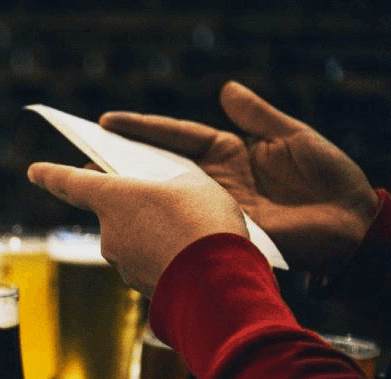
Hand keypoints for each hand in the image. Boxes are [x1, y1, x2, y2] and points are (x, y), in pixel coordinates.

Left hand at [26, 165, 246, 297]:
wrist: (218, 283)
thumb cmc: (204, 223)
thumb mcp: (195, 186)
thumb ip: (171, 187)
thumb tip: (165, 204)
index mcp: (113, 199)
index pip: (71, 183)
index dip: (51, 174)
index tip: (33, 171)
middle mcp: (108, 232)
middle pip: (112, 212)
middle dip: (131, 205)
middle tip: (158, 195)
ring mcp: (122, 263)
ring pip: (134, 239)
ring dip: (153, 233)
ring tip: (190, 228)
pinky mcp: (140, 286)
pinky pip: (150, 262)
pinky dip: (166, 256)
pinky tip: (193, 253)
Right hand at [98, 81, 379, 274]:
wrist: (347, 228)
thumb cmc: (327, 181)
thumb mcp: (293, 138)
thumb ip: (257, 115)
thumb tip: (226, 89)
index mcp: (227, 154)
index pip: (173, 136)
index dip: (139, 129)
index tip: (104, 123)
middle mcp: (211, 181)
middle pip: (155, 167)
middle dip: (119, 162)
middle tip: (84, 155)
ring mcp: (208, 209)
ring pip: (157, 199)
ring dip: (126, 196)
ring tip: (91, 188)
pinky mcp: (212, 235)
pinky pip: (174, 229)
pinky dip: (149, 227)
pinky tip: (123, 225)